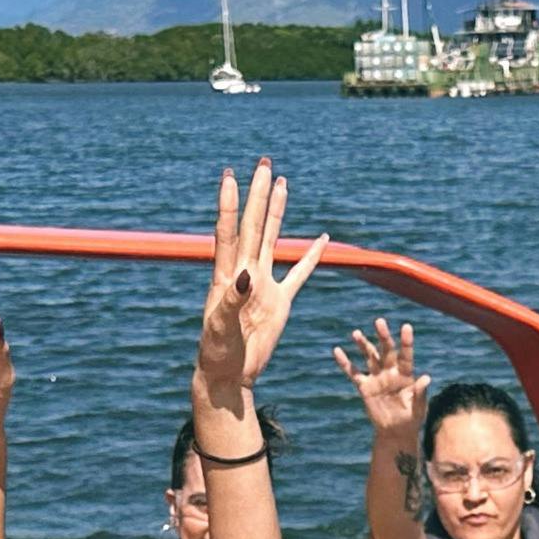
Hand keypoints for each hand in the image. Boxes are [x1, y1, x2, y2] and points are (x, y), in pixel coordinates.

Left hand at [199, 159, 326, 400]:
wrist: (229, 375)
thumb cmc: (217, 353)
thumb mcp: (220, 328)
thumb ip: (232, 301)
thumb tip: (245, 276)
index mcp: (226, 277)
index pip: (228, 232)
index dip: (229, 204)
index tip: (230, 176)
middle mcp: (244, 273)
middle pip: (253, 225)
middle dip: (258, 194)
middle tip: (264, 163)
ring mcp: (263, 285)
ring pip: (272, 239)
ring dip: (277, 212)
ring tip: (282, 184)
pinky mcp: (280, 301)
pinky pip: (299, 273)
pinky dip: (311, 257)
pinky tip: (321, 239)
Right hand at [334, 319, 428, 444]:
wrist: (396, 432)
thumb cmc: (411, 419)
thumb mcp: (418, 408)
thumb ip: (420, 392)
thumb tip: (425, 378)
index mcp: (406, 375)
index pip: (406, 355)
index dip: (406, 342)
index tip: (406, 326)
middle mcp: (390, 372)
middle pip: (386, 351)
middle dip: (383, 336)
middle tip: (379, 321)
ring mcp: (377, 378)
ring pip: (369, 357)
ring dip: (363, 345)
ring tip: (356, 333)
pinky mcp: (364, 387)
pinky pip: (353, 373)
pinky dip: (345, 363)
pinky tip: (337, 351)